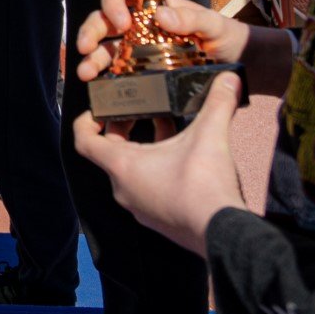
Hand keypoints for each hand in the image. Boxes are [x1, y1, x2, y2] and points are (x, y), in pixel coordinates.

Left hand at [72, 73, 247, 254]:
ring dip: (145, 146)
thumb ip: (218, 103)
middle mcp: (123, 189)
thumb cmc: (204, 188)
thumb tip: (230, 77)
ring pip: (131, 169)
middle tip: (140, 110)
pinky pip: (147, 187)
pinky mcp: (158, 219)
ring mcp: (140, 207)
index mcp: (122, 167)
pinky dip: (157, 167)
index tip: (97, 107)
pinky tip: (183, 156)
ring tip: (168, 127)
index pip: (84, 141)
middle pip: (109, 152)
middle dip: (123, 128)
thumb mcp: (210, 137)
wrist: (225, 236)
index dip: (85, 120)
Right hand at [76, 0, 249, 83]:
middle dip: (91, 30)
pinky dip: (104, 77)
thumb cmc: (226, 36)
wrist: (239, 65)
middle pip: (104, 19)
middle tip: (86, 47)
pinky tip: (99, 85)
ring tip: (86, 72)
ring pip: (104, 46)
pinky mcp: (139, 71)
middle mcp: (138, 24)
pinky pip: (116, 71)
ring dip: (91, 57)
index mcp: (152, 5)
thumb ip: (191, 17)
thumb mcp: (214, 24)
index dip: (113, 1)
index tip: (122, 22)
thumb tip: (161, 16)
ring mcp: (136, 48)